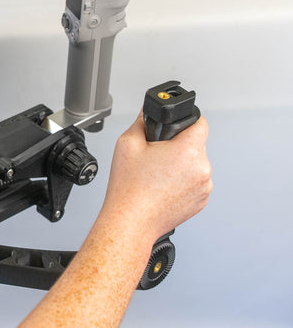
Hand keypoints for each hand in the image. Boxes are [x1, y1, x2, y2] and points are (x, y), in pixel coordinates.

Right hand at [101, 110, 211, 242]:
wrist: (131, 221)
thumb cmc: (130, 188)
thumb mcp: (128, 142)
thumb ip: (142, 121)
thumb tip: (149, 112)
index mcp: (187, 151)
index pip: (201, 123)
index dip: (188, 120)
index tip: (177, 125)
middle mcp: (202, 169)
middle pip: (197, 143)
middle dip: (179, 144)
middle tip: (158, 152)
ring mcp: (204, 188)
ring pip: (196, 163)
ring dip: (183, 163)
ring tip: (159, 172)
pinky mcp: (201, 201)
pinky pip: (196, 181)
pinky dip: (184, 180)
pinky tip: (164, 185)